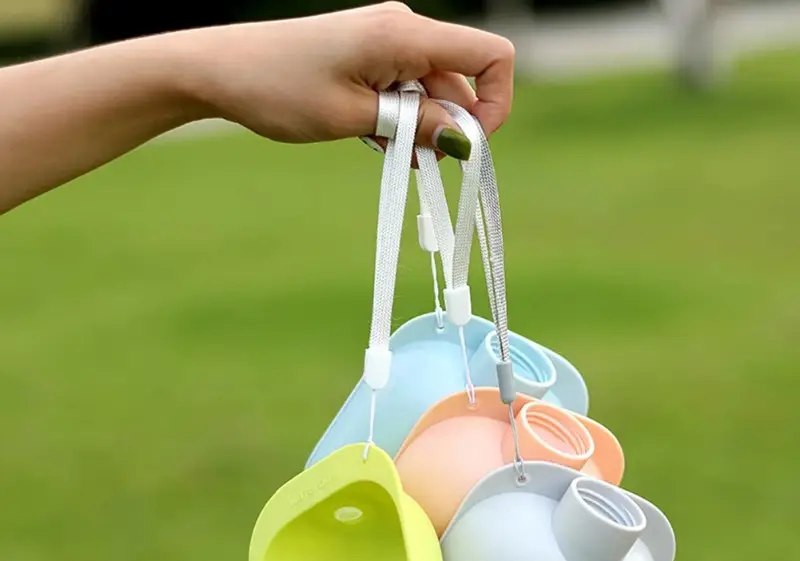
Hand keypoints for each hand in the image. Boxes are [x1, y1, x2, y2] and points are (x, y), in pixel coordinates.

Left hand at [175, 2, 515, 158]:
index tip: (466, 144)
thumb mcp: (353, 118)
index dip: (495, 103)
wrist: (220, 69)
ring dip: (422, 126)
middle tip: (415, 161)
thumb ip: (415, 125)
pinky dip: (402, 116)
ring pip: (433, 87)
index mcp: (404, 33)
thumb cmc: (278, 88)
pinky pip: (407, 86)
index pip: (491, 55)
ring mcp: (386, 39)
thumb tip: (463, 139)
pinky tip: (375, 136)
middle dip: (450, 125)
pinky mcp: (370, 53)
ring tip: (384, 149)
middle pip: (462, 78)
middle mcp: (403, 28)